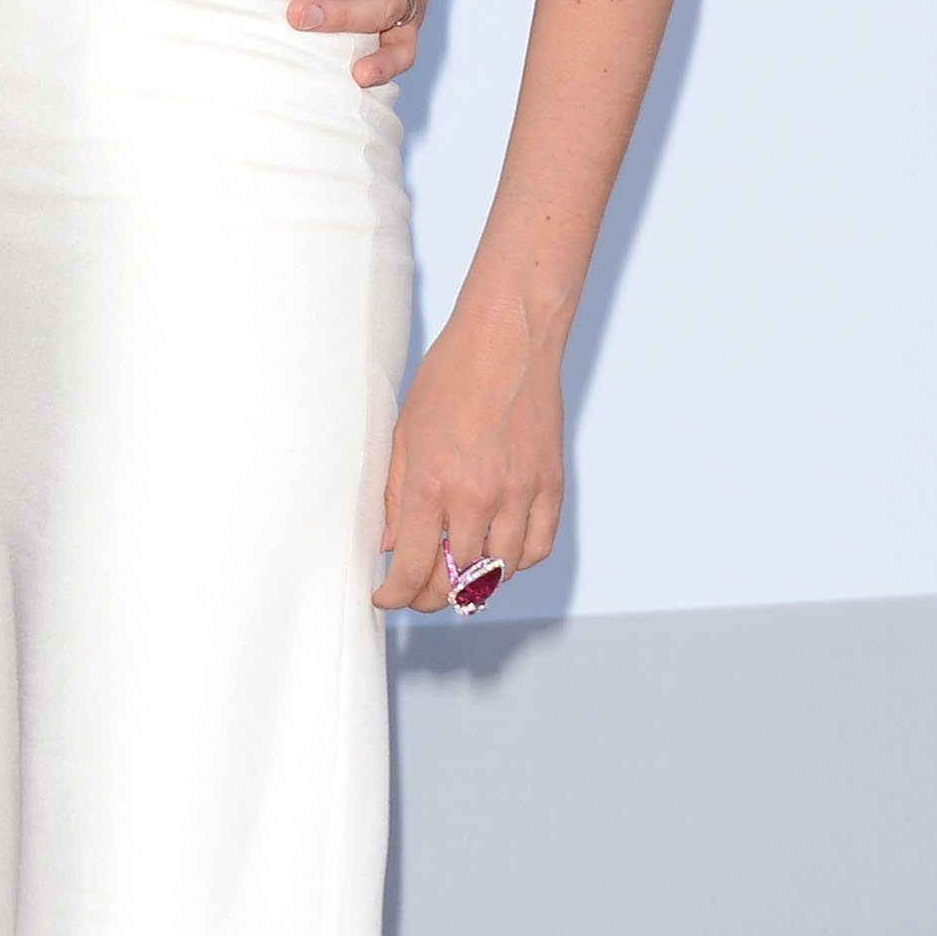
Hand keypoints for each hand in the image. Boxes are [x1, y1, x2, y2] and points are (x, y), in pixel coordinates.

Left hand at [375, 292, 563, 611]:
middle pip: (456, 580)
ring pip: (498, 571)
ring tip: (456, 574)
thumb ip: (396, 496)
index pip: (413, 569)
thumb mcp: (405, 434)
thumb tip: (391, 545)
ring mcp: (519, 493)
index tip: (386, 598)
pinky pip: (537, 547)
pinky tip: (498, 553)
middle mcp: (477, 497)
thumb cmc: (450, 377)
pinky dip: (516, 562)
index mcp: (432, 485)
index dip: (396, 595)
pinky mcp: (550, 485)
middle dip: (430, 595)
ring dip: (474, 582)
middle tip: (417, 591)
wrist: (508, 337)